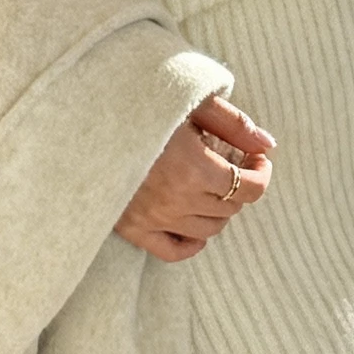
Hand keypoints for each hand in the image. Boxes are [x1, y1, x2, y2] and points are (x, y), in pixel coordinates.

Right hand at [116, 94, 275, 263]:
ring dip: (218, 210)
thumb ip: (233, 124)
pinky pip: (174, 251)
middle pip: (231, 209)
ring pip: (208, 230)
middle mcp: (177, 200)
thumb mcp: (192, 102)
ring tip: (210, 187)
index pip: (250, 188)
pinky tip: (194, 222)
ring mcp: (153, 218)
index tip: (257, 159)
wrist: (86, 120)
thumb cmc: (141, 103)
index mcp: (194, 167)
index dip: (262, 174)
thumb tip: (267, 144)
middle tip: (233, 165)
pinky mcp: (132, 228)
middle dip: (240, 187)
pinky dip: (192, 242)